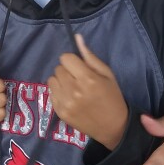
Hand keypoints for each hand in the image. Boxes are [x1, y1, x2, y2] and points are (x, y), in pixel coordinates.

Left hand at [48, 34, 126, 148]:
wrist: (113, 127)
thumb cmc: (112, 97)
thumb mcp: (107, 74)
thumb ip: (90, 56)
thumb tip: (77, 37)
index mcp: (88, 79)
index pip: (65, 58)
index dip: (73, 60)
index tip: (80, 67)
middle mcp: (74, 91)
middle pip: (58, 68)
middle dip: (67, 71)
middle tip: (78, 79)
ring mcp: (65, 103)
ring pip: (52, 80)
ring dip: (61, 81)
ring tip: (73, 88)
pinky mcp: (60, 112)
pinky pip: (51, 93)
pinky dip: (59, 93)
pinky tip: (70, 98)